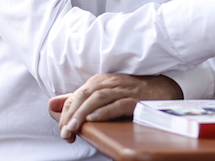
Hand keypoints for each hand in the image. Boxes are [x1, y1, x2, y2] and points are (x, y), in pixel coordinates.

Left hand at [49, 74, 182, 141]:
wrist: (162, 89)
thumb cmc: (131, 94)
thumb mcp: (102, 95)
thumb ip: (77, 101)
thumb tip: (52, 105)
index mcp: (99, 81)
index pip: (76, 96)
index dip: (66, 113)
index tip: (62, 130)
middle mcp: (109, 82)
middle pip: (84, 96)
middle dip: (71, 115)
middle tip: (64, 132)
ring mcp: (122, 89)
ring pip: (97, 99)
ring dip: (83, 114)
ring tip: (73, 128)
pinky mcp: (135, 99)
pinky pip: (117, 104)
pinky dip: (104, 111)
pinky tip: (94, 119)